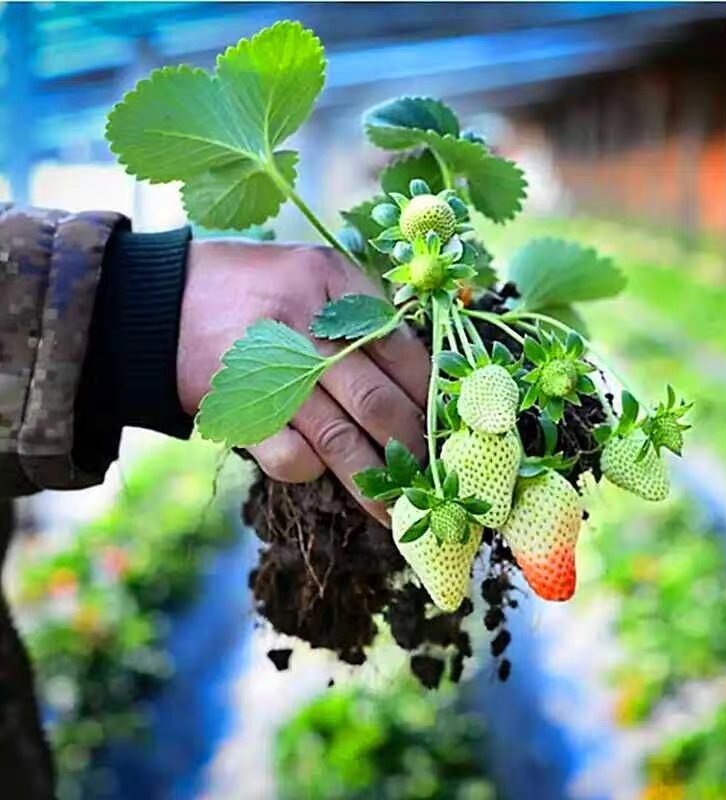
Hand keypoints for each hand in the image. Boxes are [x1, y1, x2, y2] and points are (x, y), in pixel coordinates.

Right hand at [177, 240, 429, 523]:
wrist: (159, 302)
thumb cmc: (256, 291)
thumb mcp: (314, 274)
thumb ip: (363, 315)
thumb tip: (420, 381)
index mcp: (333, 280)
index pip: (402, 349)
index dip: (431, 395)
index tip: (445, 424)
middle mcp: (304, 324)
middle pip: (377, 401)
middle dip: (412, 446)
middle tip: (430, 472)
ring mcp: (269, 372)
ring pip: (340, 440)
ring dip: (375, 481)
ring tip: (398, 506)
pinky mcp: (238, 412)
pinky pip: (291, 458)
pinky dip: (314, 471)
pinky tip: (322, 469)